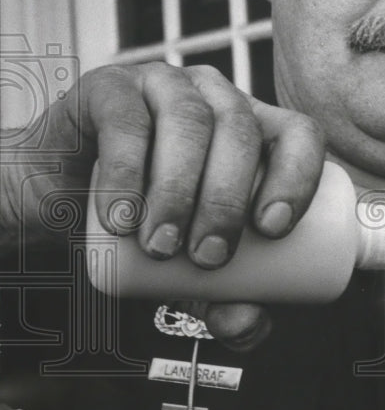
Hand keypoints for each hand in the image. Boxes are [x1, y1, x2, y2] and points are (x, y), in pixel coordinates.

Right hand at [1, 62, 324, 348]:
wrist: (61, 204)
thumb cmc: (144, 227)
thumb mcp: (190, 272)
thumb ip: (225, 302)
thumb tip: (249, 324)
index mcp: (254, 131)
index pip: (298, 134)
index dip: (297, 175)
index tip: (273, 230)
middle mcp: (215, 98)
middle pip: (241, 131)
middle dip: (228, 199)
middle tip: (207, 257)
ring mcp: (163, 86)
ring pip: (189, 121)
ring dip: (180, 188)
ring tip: (162, 247)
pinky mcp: (108, 90)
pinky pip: (126, 121)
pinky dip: (126, 173)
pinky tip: (121, 218)